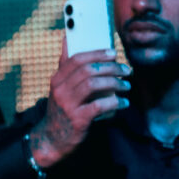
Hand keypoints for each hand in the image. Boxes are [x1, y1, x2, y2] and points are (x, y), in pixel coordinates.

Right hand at [31, 48, 129, 166]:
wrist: (51, 139)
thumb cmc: (61, 110)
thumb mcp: (59, 87)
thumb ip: (65, 66)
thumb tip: (67, 39)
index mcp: (57, 79)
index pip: (77, 59)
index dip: (97, 53)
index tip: (113, 53)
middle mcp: (60, 90)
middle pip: (87, 70)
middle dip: (110, 67)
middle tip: (126, 70)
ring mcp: (68, 105)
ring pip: (93, 85)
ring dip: (114, 83)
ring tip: (126, 85)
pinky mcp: (78, 120)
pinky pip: (99, 106)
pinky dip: (114, 102)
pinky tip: (123, 103)